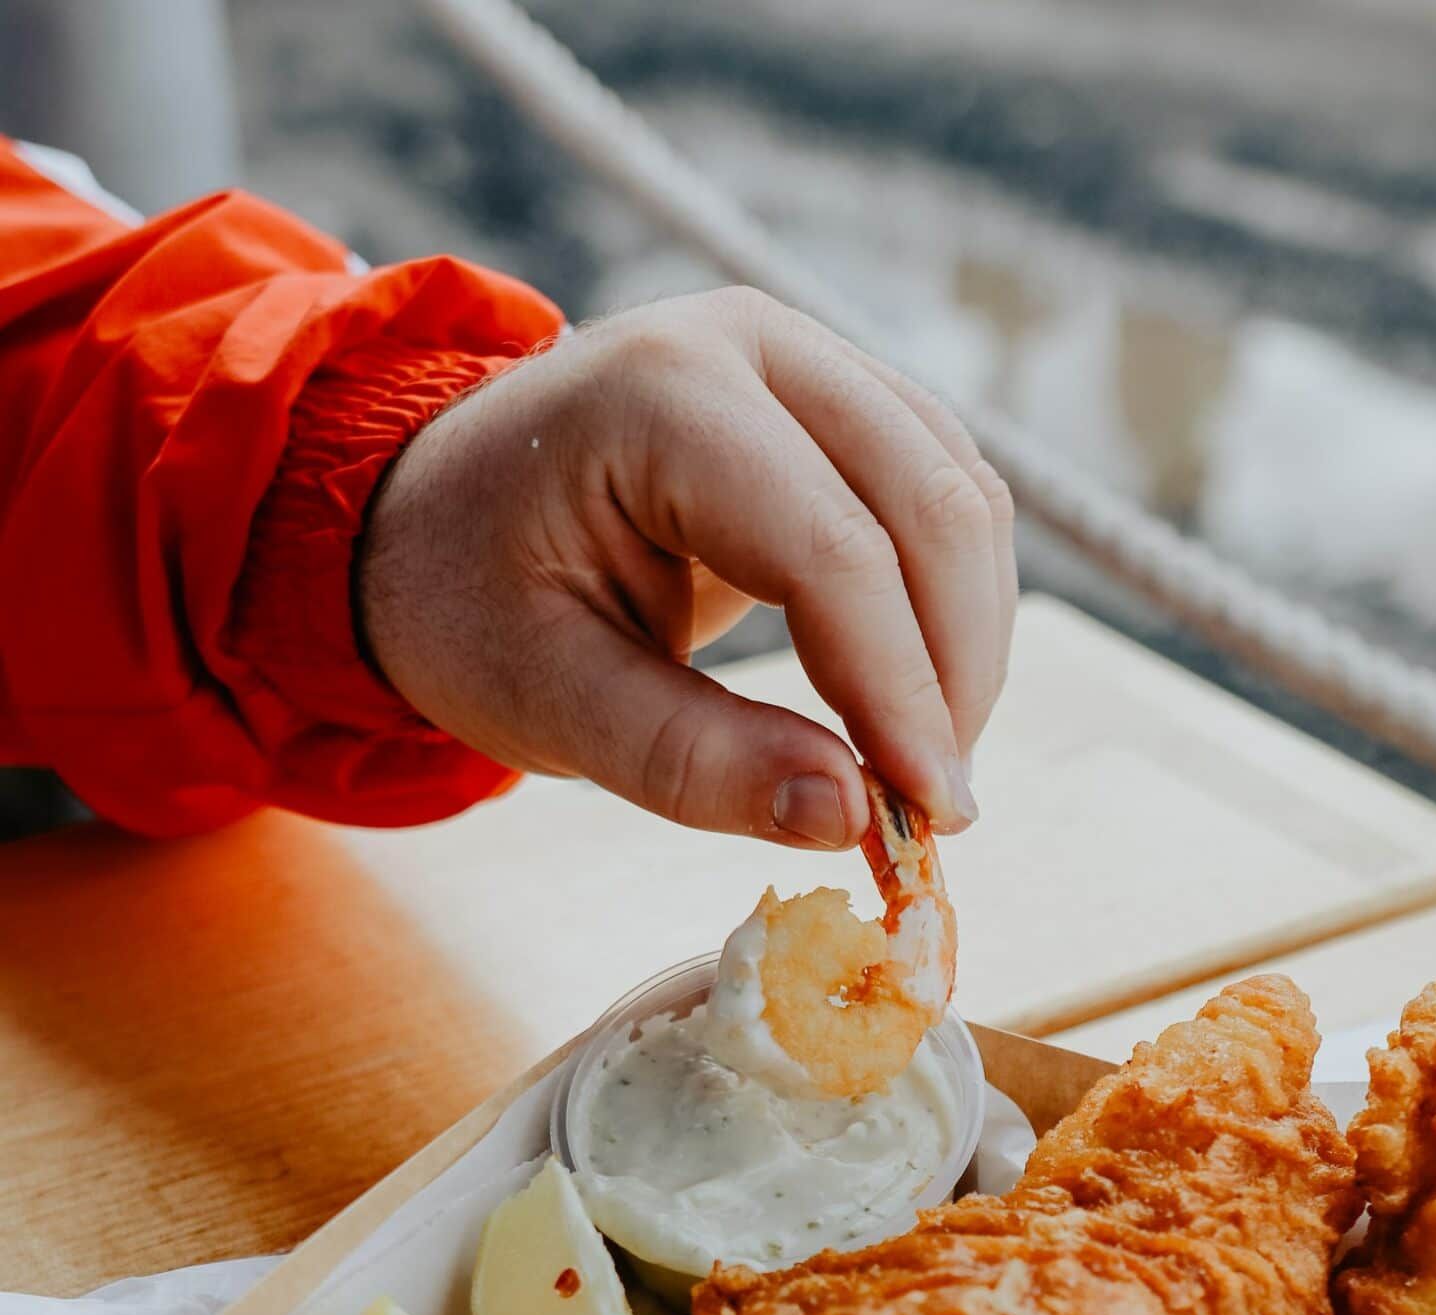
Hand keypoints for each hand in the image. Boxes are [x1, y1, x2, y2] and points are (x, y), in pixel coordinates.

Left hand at [357, 289, 1014, 848]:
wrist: (432, 519)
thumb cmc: (470, 607)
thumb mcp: (549, 703)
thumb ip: (693, 762)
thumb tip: (848, 817)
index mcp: (658, 396)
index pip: (833, 548)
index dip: (899, 691)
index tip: (923, 818)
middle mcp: (751, 342)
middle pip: (930, 501)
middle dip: (954, 671)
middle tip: (938, 812)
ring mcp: (805, 355)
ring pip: (962, 493)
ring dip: (969, 642)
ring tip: (924, 768)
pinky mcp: (840, 396)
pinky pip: (945, 492)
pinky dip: (953, 605)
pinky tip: (917, 702)